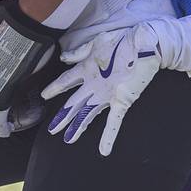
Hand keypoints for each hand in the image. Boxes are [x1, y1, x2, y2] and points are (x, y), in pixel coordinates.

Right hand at [41, 24, 160, 155]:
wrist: (147, 43)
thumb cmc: (124, 40)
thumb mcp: (97, 43)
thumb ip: (79, 52)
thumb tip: (63, 57)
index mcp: (87, 69)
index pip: (66, 81)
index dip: (54, 89)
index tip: (43, 96)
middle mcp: (95, 84)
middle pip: (74, 103)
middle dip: (62, 116)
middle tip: (52, 129)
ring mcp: (107, 94)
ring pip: (88, 114)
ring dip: (78, 127)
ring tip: (68, 139)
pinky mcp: (122, 100)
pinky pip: (114, 121)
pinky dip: (108, 136)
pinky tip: (104, 150)